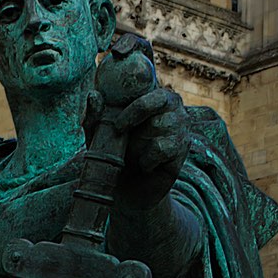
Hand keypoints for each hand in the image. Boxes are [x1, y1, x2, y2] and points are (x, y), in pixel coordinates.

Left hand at [86, 85, 189, 214]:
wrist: (127, 192)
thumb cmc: (113, 157)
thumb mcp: (98, 137)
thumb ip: (95, 117)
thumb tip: (93, 95)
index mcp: (151, 98)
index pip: (149, 84)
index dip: (134, 98)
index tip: (116, 122)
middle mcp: (171, 107)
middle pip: (158, 99)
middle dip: (135, 115)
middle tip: (119, 131)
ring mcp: (180, 126)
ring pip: (160, 124)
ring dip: (139, 143)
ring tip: (134, 154)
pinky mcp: (183, 148)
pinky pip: (162, 148)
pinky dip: (147, 160)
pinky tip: (146, 166)